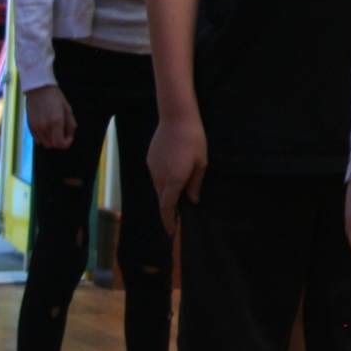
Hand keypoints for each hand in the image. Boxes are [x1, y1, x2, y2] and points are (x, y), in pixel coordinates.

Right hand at [24, 86, 75, 149]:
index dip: (67, 142)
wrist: (38, 89)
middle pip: (52, 145)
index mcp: (56, 122)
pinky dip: (43, 137)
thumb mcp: (68, 110)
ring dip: (51, 140)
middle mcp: (44, 126)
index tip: (69, 136)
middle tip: (63, 132)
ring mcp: (36, 127)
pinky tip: (47, 128)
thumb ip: (70, 125)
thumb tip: (70, 136)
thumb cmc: (56, 98)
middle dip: (59, 141)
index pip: (60, 143)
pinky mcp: (30, 126)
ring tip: (55, 129)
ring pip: (44, 143)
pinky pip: (37, 139)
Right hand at [146, 115, 207, 234]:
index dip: (169, 222)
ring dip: (167, 193)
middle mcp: (160, 178)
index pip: (167, 209)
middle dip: (169, 209)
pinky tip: (174, 170)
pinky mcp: (149, 161)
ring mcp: (152, 169)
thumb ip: (195, 184)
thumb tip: (192, 200)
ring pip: (158, 188)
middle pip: (162, 200)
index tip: (172, 232)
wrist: (176, 118)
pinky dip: (164, 180)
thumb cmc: (194, 140)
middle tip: (180, 214)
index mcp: (174, 181)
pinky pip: (156, 176)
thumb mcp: (201, 163)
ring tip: (180, 189)